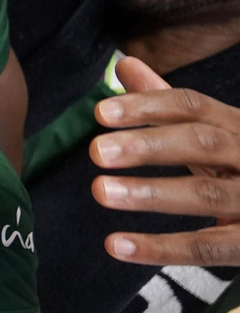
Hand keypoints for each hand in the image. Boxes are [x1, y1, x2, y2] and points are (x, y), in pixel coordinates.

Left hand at [91, 56, 239, 266]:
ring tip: (101, 191)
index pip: (193, 106)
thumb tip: (125, 64)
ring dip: (151, 192)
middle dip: (148, 145)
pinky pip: (209, 246)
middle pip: (202, 143)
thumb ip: (170, 106)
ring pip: (207, 193)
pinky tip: (117, 245)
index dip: (147, 106)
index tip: (100, 113)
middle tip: (96, 151)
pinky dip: (161, 248)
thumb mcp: (217, 134)